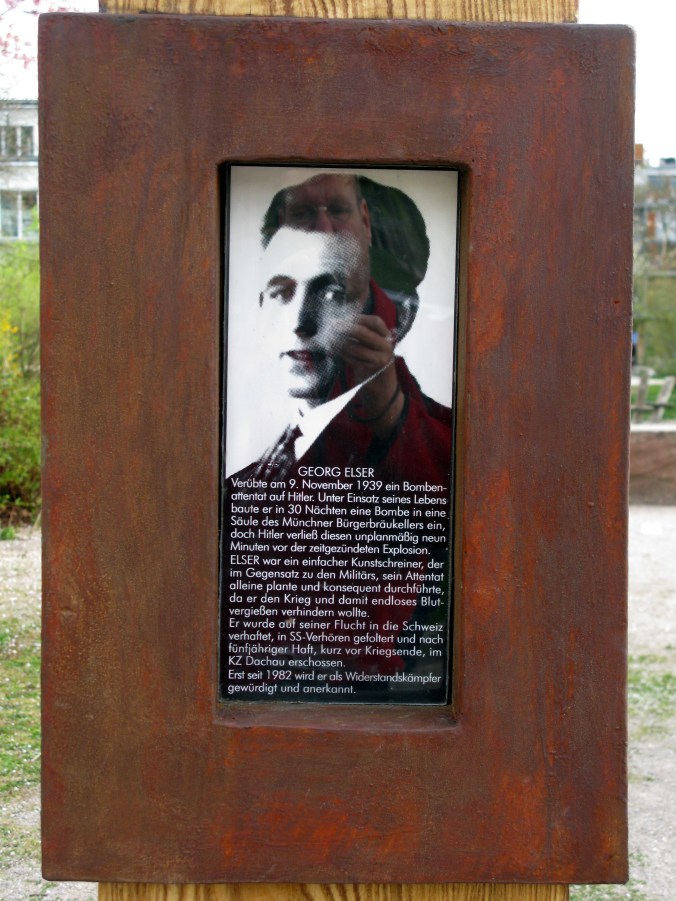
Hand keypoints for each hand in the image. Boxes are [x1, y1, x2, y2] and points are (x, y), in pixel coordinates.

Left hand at [335, 314, 403, 437]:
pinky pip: (351, 359)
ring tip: (328, 339)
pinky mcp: (370, 371)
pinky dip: (339, 354)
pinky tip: (331, 351)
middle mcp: (386, 347)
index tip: (344, 318)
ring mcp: (380, 359)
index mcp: (387, 339)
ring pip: (354, 347)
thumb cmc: (374, 367)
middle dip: (345, 328)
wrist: (384, 392)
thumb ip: (362, 337)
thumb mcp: (373, 349)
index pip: (375, 322)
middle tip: (331, 326)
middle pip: (363, 333)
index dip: (359, 318)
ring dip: (338, 343)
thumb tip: (339, 323)